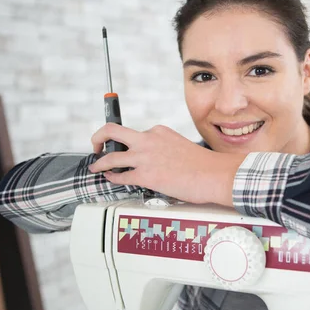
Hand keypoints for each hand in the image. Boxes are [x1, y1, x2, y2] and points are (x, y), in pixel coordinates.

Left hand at [88, 123, 245, 205]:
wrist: (214, 175)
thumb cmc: (203, 165)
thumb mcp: (180, 146)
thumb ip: (164, 149)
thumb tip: (156, 161)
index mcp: (159, 131)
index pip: (135, 133)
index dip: (126, 142)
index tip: (122, 146)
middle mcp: (148, 140)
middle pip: (111, 131)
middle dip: (98, 137)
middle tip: (95, 145)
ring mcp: (145, 157)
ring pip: (110, 156)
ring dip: (99, 163)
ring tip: (95, 167)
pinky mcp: (145, 175)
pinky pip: (119, 176)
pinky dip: (111, 178)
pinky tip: (110, 179)